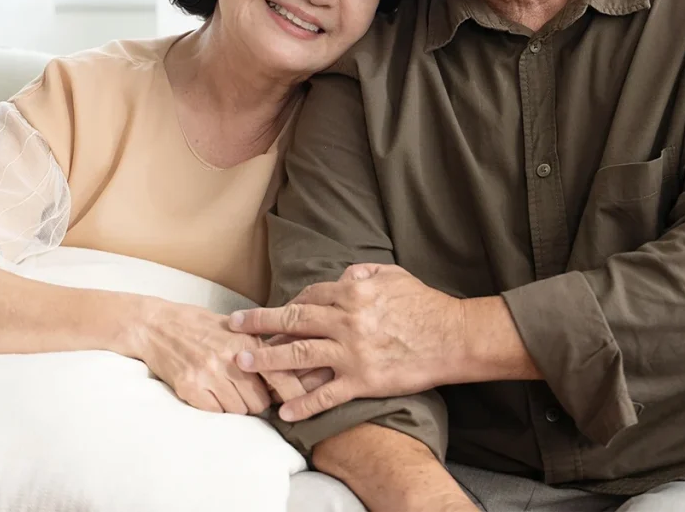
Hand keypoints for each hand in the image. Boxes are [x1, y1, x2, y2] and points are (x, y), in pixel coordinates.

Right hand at [132, 300, 308, 414]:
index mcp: (245, 340)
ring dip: (236, 407)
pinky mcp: (189, 387)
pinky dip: (216, 408)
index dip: (293, 393)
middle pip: (260, 402)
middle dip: (257, 402)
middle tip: (248, 393)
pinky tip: (209, 392)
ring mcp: (208, 373)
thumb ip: (260, 347)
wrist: (156, 325)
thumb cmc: (199, 325)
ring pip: (239, 411)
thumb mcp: (235, 328)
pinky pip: (215, 413)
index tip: (300, 404)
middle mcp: (230, 357)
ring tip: (226, 390)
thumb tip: (290, 369)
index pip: (279, 374)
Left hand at [229, 263, 464, 419]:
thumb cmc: (425, 305)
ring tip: (243, 362)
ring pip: (299, 354)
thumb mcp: (394, 275)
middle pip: (293, 320)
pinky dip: (303, 405)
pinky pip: (325, 394)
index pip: (308, 296)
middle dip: (259, 322)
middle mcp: (345, 320)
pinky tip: (284, 412)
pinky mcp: (362, 380)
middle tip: (233, 325)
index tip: (272, 313)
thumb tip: (344, 274)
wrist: (451, 337)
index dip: (287, 305)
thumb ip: (364, 273)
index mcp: (352, 292)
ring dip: (267, 359)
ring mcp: (351, 352)